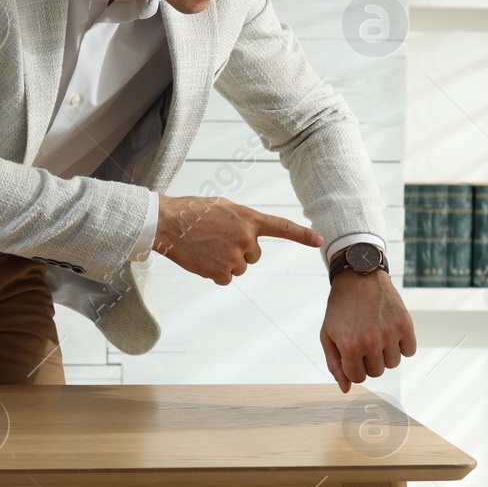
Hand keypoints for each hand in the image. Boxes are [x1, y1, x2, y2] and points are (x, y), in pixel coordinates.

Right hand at [153, 194, 322, 284]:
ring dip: (226, 262)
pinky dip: (215, 272)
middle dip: (240, 251)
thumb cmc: (193, 212)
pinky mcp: (220, 271)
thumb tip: (250, 237)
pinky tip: (202, 259)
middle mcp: (246, 238)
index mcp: (248, 219)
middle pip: (254, 255)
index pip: (282, 228)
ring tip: (207, 247)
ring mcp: (234, 256)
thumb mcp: (224, 208)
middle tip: (218, 239)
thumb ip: (243, 221)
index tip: (320, 240)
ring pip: (240, 268)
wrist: (168, 223)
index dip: (302, 235)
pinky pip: (226, 279)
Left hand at [320, 268, 415, 391]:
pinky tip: (391, 331)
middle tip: (364, 340)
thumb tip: (346, 389)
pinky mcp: (405, 324)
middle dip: (369, 361)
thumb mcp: (328, 335)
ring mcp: (390, 332)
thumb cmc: (341, 307)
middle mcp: (371, 341)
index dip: (354, 367)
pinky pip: (409, 351)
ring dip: (386, 353)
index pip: (358, 378)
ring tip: (377, 334)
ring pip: (393, 364)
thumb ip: (335, 365)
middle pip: (376, 372)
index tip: (353, 353)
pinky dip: (402, 345)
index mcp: (349, 346)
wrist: (359, 276)